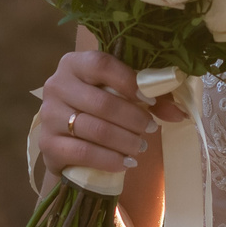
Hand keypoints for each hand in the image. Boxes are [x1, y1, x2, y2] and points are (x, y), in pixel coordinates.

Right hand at [28, 48, 179, 183]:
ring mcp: (48, 116)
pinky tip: (125, 162)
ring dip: (125, 141)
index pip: (102, 65)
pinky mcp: (47, 144)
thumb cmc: (100, 107)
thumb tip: (179, 113)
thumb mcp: (122, 94)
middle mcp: (56, 85)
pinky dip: (109, 159)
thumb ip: (151, 97)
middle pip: (102, 102)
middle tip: (152, 129)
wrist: (68, 138)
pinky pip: (83, 152)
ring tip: (141, 146)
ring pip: (95, 129)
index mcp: (74, 63)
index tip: (150, 99)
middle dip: (133, 119)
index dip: (129, 81)